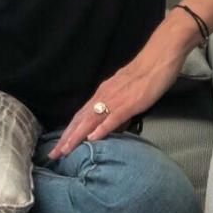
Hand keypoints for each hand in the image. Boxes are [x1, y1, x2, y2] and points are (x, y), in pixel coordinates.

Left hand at [47, 34, 187, 159]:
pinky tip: (92, 139)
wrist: (158, 58)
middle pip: (81, 119)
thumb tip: (111, 123)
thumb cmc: (145, 74)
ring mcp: (115, 99)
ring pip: (91, 120)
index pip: (81, 115)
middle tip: (54, 154)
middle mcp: (104, 96)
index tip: (60, 145)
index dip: (70, 131)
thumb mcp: (125, 91)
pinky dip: (101, 129)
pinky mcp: (129, 103)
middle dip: (67, 138)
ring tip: (65, 150)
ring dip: (77, 136)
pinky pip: (112, 117)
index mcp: (102, 93)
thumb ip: (116, 106)